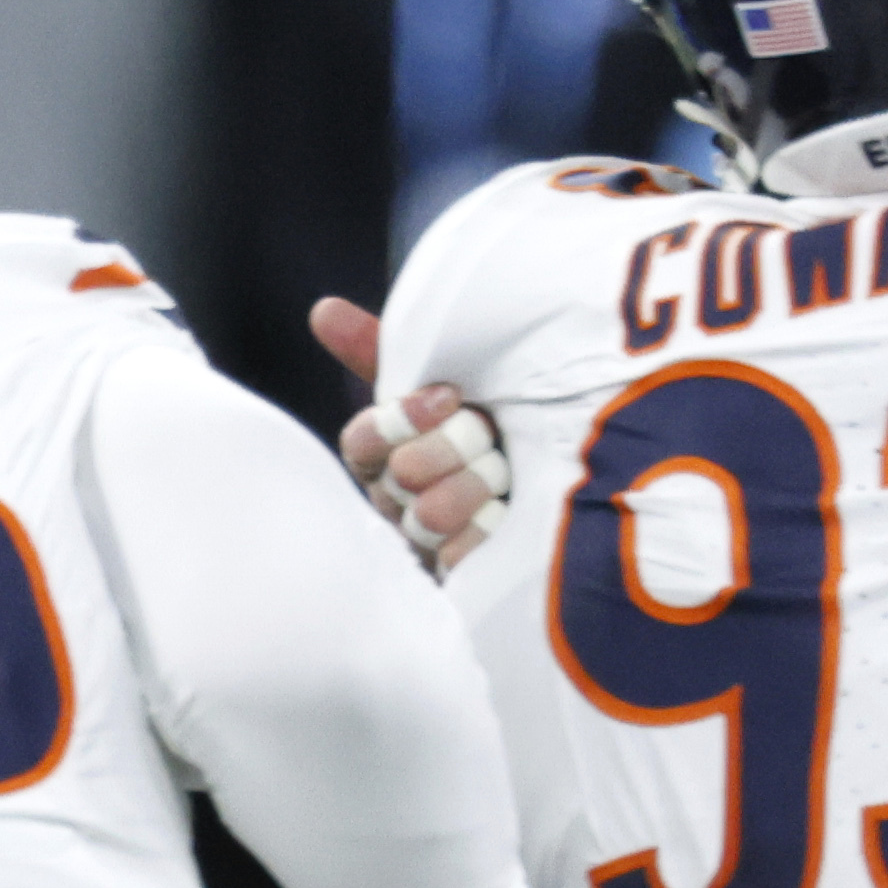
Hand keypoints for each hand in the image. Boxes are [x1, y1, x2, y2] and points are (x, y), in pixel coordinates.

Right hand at [310, 295, 510, 571]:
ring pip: (428, 515)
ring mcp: (422, 542)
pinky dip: (488, 532)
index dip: (402, 419)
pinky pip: (458, 557)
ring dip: (477, 487)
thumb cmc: (492, 422)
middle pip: (402, 474)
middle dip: (455, 449)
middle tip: (491, 436)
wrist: (564, 477)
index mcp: (384, 455)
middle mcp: (395, 500)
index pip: (364, 440)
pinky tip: (510, 516)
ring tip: (507, 476)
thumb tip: (322, 309)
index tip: (449, 396)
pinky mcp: (454, 578)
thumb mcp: (447, 380)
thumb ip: (383, 350)